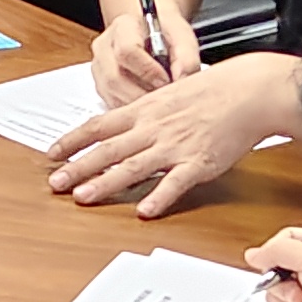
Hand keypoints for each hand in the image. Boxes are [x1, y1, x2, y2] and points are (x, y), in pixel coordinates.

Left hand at [51, 59, 285, 216]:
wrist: (249, 90)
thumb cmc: (212, 90)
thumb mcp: (168, 95)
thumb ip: (144, 113)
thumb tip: (120, 126)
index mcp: (144, 111)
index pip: (98, 126)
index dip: (72, 140)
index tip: (51, 154)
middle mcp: (153, 129)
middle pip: (108, 150)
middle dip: (78, 167)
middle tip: (54, 183)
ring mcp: (175, 146)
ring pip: (133, 167)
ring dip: (105, 183)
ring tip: (83, 197)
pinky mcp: (199, 162)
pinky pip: (176, 182)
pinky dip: (159, 197)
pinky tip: (144, 210)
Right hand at [90, 0, 190, 103]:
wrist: (151, 34)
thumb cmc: (166, 33)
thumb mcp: (182, 37)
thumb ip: (186, 58)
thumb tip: (182, 81)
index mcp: (123, 27)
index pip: (127, 51)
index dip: (148, 70)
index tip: (167, 79)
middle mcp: (104, 47)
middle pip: (114, 78)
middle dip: (143, 93)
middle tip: (165, 97)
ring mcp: (99, 68)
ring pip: (112, 95)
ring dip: (138, 103)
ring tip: (159, 100)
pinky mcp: (101, 86)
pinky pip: (112, 104)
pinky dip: (132, 108)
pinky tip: (149, 104)